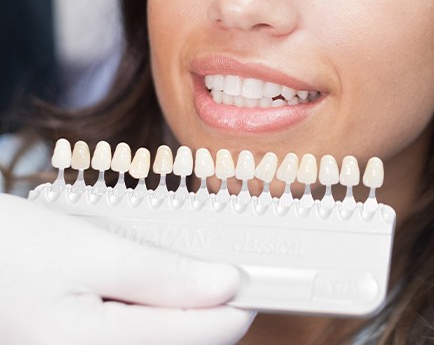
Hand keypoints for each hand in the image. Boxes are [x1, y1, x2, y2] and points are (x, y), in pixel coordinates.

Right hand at [0, 193, 253, 344]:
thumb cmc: (14, 248)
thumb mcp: (92, 252)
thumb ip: (162, 275)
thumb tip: (225, 283)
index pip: (201, 334)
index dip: (236, 303)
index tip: (258, 275)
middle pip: (184, 344)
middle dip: (209, 307)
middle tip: (221, 265)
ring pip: (161, 342)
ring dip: (181, 310)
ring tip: (187, 273)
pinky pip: (136, 339)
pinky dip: (156, 316)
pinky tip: (153, 288)